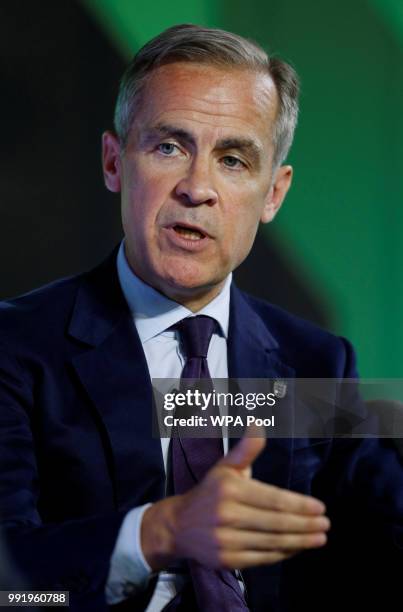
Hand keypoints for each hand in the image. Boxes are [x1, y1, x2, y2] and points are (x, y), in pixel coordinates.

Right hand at [141, 436, 329, 570]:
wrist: (178, 525)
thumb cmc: (210, 492)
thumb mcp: (225, 467)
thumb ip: (246, 449)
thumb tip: (258, 424)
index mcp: (229, 489)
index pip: (272, 499)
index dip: (299, 505)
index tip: (320, 507)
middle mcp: (227, 515)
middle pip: (276, 522)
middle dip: (305, 524)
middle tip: (325, 524)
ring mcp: (226, 540)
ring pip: (272, 542)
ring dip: (300, 541)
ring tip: (319, 537)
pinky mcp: (227, 560)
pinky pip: (263, 558)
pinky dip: (283, 553)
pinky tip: (297, 547)